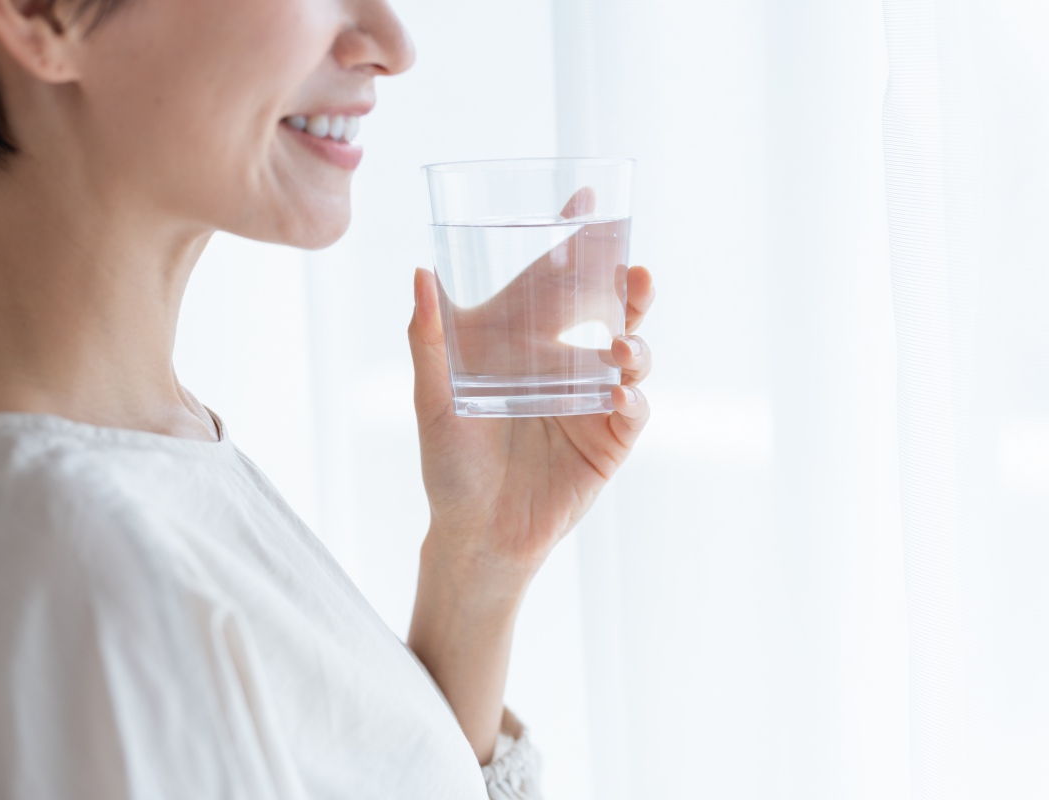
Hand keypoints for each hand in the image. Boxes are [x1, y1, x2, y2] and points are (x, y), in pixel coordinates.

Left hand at [408, 248, 653, 592]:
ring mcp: (591, 401)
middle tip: (634, 273)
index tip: (587, 200)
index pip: (555, 280)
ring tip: (618, 346)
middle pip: (607, 310)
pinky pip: (631, 412)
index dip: (575, 241)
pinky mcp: (607, 442)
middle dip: (627, 286)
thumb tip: (420, 270)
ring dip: (634, 341)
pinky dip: (632, 399)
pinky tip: (620, 395)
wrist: (474, 535)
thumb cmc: (449, 464)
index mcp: (523, 343)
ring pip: (630, 355)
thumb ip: (428, 339)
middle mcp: (564, 363)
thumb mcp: (432, 399)